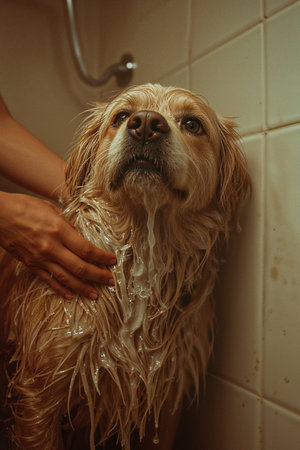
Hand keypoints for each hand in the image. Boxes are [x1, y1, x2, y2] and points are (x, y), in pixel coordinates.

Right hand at [0, 192, 115, 298]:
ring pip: (66, 278)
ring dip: (83, 287)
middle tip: (110, 281)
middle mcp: (51, 247)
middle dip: (98, 275)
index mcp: (59, 230)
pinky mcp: (31, 264)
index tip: (112, 261)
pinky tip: (71, 295)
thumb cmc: (24, 206)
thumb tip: (79, 235)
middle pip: (80, 266)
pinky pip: (48, 280)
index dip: (102, 257)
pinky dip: (61, 289)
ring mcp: (40, 258)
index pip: (86, 249)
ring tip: (95, 294)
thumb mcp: (50, 209)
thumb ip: (67, 224)